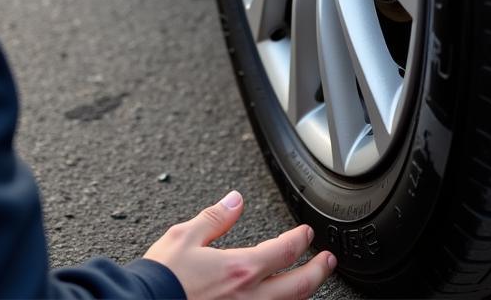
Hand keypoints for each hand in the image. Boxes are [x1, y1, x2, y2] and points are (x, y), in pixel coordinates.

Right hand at [144, 190, 335, 299]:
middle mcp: (249, 298)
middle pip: (299, 286)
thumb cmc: (162, 278)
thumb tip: (235, 200)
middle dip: (318, 270)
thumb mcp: (185, 236)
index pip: (283, 251)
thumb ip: (215, 218)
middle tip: (328, 260)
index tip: (306, 233)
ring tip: (312, 282)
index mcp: (239, 269)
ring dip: (305, 293)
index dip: (300, 239)